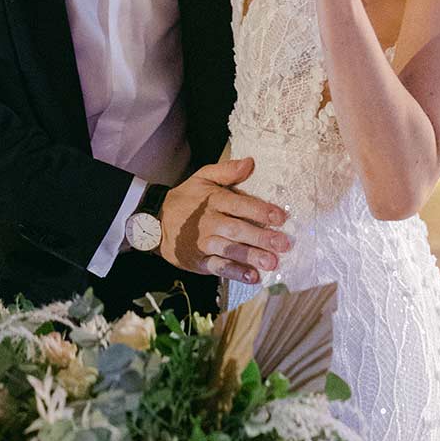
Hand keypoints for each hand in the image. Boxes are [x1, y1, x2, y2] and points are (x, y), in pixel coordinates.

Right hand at [158, 157, 290, 284]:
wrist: (156, 222)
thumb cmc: (187, 199)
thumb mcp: (202, 177)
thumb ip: (227, 171)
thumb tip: (250, 163)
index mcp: (213, 200)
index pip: (239, 205)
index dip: (260, 211)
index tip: (280, 217)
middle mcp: (210, 222)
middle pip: (237, 230)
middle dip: (261, 237)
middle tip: (283, 244)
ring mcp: (204, 243)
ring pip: (230, 250)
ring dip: (251, 256)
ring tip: (271, 262)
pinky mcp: (200, 261)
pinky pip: (219, 267)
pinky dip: (235, 272)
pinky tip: (252, 277)